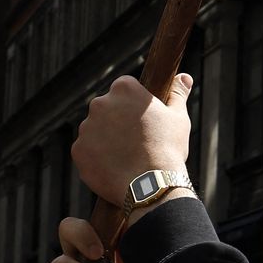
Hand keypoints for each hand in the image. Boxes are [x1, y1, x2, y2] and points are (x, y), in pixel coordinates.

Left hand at [71, 74, 194, 206]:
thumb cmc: (168, 148)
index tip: (143, 120)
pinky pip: (87, 151)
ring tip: (126, 157)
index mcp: (124, 89)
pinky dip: (97, 158)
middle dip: (117, 120)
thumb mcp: (178, 118)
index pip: (125, 88)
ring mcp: (86, 128)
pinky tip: (115, 168)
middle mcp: (100, 103)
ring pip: (95, 130)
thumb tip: (184, 77)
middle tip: (136, 140)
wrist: (151, 185)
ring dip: (106, 139)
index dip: (135, 105)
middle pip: (107, 108)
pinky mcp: (78, 151)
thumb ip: (177, 94)